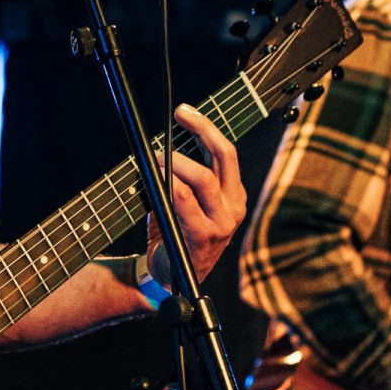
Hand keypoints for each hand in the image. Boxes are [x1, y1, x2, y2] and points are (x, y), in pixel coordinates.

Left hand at [143, 104, 246, 286]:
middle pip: (223, 156)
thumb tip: (163, 145)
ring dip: (176, 162)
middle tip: (178, 115)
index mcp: (233, 196)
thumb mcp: (185, 203)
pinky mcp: (204, 236)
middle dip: (200, 129)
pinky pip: (185, 201)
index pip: (226, 153)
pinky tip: (158, 178)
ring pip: (202, 178)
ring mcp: (222, 222)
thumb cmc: (174, 235)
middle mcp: (233, 207)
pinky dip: (170, 185)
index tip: (184, 111)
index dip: (207, 127)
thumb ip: (182, 178)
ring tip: (156, 158)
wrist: (166, 278)